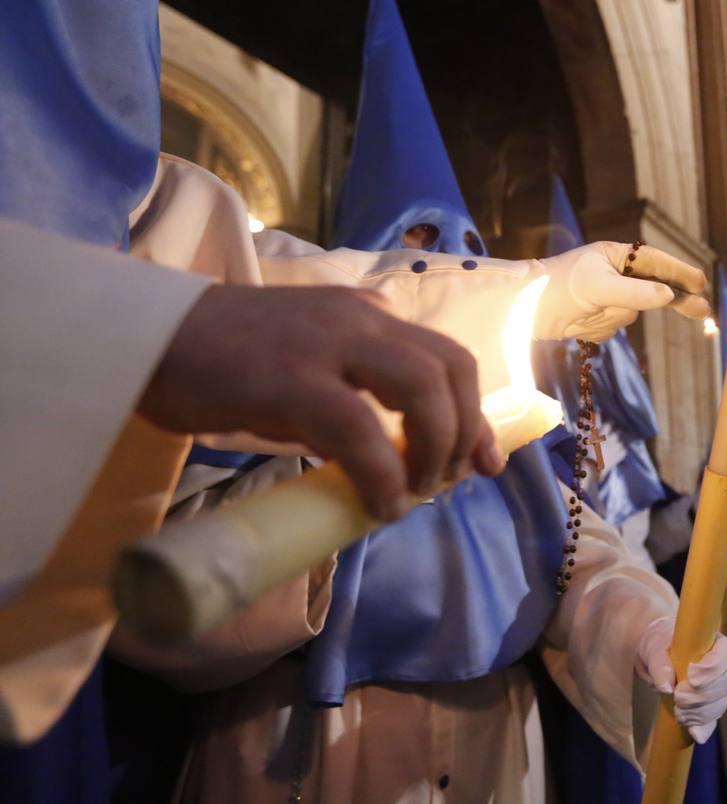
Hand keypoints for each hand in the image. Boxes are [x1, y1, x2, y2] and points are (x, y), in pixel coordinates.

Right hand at [137, 284, 504, 520]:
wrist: (148, 339)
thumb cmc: (227, 362)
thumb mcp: (311, 365)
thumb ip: (357, 392)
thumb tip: (399, 457)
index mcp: (368, 314)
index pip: (447, 356)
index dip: (476, 415)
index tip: (485, 462)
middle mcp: (360, 319)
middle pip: (450, 367)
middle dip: (464, 431)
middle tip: (447, 480)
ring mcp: (327, 344)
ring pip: (420, 388)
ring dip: (433, 448)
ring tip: (414, 492)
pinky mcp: (290, 378)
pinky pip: (361, 429)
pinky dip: (383, 472)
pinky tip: (381, 503)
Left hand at [532, 242, 709, 340]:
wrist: (524, 311)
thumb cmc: (559, 287)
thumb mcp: (599, 287)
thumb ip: (635, 292)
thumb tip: (667, 296)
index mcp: (616, 256)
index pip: (656, 262)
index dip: (680, 272)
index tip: (701, 282)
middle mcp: (616, 274)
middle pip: (654, 289)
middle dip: (674, 300)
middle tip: (703, 310)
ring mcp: (608, 297)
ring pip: (631, 314)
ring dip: (613, 317)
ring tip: (586, 312)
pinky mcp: (598, 317)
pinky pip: (614, 328)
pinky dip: (600, 329)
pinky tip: (579, 323)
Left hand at [635, 616, 726, 743]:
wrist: (655, 659)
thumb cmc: (658, 645)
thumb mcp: (653, 648)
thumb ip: (659, 663)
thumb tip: (667, 687)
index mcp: (714, 644)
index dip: (714, 667)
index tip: (692, 677)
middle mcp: (722, 667)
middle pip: (724, 684)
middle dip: (701, 696)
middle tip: (678, 696)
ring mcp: (718, 690)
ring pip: (719, 705)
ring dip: (698, 713)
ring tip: (678, 712)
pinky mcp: (708, 709)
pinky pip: (711, 722)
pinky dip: (703, 729)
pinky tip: (694, 733)